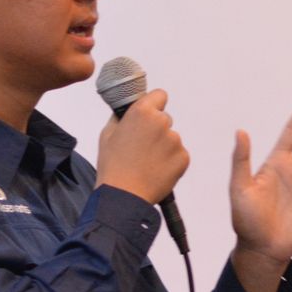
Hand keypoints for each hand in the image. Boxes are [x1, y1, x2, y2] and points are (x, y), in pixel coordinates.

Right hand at [95, 88, 188, 204]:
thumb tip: (129, 110)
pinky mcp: (184, 158)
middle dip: (156, 129)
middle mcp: (162, 123)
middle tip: (141, 147)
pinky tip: (155, 170)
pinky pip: (178, 154)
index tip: (149, 114)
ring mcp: (175, 141)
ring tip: (146, 163)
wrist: (124, 196)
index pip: (160, 95)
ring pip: (171, 138)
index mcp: (142, 112)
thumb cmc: (113, 166)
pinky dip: (170, 161)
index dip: (154, 104)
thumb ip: (122, 117)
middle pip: (165, 119)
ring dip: (163, 147)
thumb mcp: (108, 134)